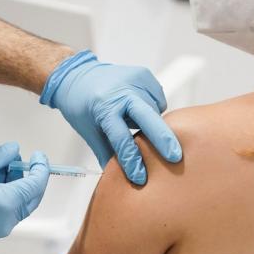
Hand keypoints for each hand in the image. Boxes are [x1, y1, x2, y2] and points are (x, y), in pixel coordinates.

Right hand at [0, 142, 49, 248]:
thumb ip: (1, 156)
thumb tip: (15, 149)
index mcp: (6, 205)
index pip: (36, 185)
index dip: (41, 167)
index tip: (38, 154)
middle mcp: (6, 222)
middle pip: (32, 198)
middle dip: (31, 177)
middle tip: (23, 160)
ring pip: (19, 205)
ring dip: (17, 185)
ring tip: (3, 166)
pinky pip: (7, 212)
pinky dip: (7, 196)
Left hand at [40, 50, 181, 184]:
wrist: (77, 74)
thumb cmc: (81, 105)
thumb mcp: (88, 131)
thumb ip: (106, 153)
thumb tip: (118, 178)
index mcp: (104, 108)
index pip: (121, 138)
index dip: (131, 160)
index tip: (140, 177)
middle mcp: (122, 92)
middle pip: (149, 118)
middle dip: (163, 138)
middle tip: (176, 158)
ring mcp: (135, 80)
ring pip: (155, 110)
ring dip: (153, 123)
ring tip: (136, 123)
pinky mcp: (144, 74)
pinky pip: (157, 98)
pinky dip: (152, 108)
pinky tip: (140, 110)